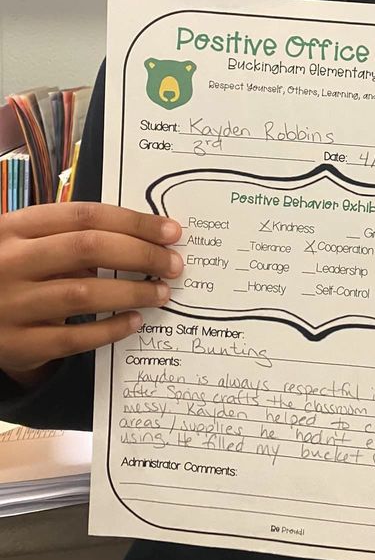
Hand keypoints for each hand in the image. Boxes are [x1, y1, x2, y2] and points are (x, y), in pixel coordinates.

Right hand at [0, 203, 181, 383]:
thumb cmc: (9, 270)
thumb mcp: (27, 244)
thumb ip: (72, 239)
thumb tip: (144, 240)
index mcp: (16, 227)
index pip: (86, 216)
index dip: (134, 222)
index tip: (171, 232)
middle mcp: (10, 262)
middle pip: (88, 248)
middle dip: (140, 254)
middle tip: (173, 264)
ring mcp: (11, 304)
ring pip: (83, 294)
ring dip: (132, 292)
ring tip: (161, 293)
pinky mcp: (18, 344)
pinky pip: (73, 338)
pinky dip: (110, 329)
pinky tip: (134, 321)